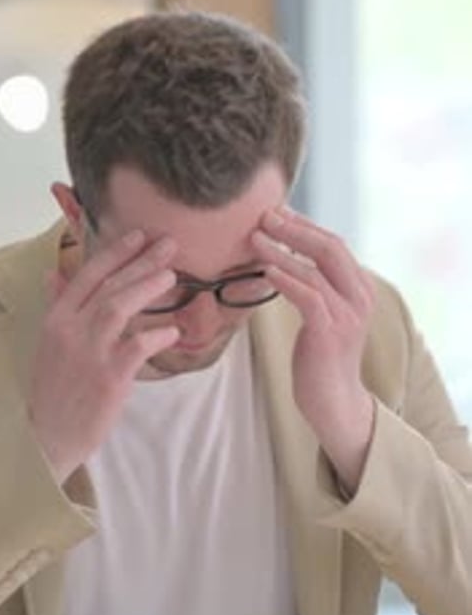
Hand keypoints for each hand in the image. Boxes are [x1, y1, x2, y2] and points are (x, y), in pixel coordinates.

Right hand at [28, 230, 178, 484]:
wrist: (48, 435)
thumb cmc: (55, 388)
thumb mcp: (49, 343)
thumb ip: (58, 306)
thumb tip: (53, 273)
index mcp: (56, 319)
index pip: (87, 275)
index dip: (114, 253)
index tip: (138, 235)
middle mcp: (70, 330)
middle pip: (109, 286)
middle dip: (140, 262)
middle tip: (168, 245)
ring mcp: (89, 352)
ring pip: (119, 307)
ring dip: (147, 287)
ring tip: (171, 275)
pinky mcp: (108, 377)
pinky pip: (138, 346)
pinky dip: (158, 336)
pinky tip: (173, 331)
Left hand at [252, 207, 375, 492]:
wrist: (334, 402)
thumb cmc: (320, 359)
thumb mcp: (322, 316)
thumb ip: (314, 287)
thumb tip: (285, 258)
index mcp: (359, 288)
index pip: (334, 244)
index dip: (305, 225)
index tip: (276, 211)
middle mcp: (359, 297)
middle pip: (329, 248)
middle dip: (295, 228)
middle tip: (264, 215)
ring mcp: (347, 315)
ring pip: (315, 269)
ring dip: (281, 250)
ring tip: (254, 237)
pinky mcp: (330, 332)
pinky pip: (307, 296)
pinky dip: (284, 279)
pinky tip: (263, 271)